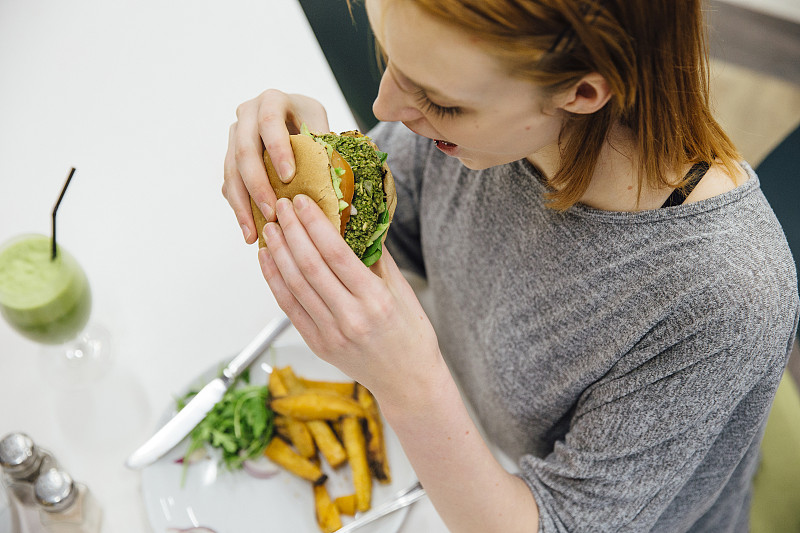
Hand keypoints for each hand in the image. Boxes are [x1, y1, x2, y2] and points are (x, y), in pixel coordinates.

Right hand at [222, 90, 329, 243]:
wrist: (292, 115)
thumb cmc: (311, 122)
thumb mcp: (322, 126)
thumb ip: (326, 148)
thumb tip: (340, 192)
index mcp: (272, 101)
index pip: (270, 123)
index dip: (278, 150)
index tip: (288, 177)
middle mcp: (247, 115)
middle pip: (244, 151)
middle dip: (257, 185)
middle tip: (272, 213)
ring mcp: (234, 136)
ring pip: (231, 171)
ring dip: (242, 204)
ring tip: (254, 233)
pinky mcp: (230, 158)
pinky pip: (229, 184)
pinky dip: (239, 208)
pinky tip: (250, 230)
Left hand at [258, 193, 441, 405]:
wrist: (408, 383)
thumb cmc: (411, 336)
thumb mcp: (403, 292)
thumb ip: (378, 258)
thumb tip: (356, 222)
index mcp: (375, 300)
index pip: (336, 253)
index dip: (314, 224)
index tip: (302, 202)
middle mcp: (351, 317)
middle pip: (310, 265)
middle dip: (292, 231)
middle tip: (281, 206)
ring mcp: (331, 333)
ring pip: (295, 285)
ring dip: (279, 253)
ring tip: (271, 228)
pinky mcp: (318, 344)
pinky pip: (290, 308)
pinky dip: (275, 281)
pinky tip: (268, 260)